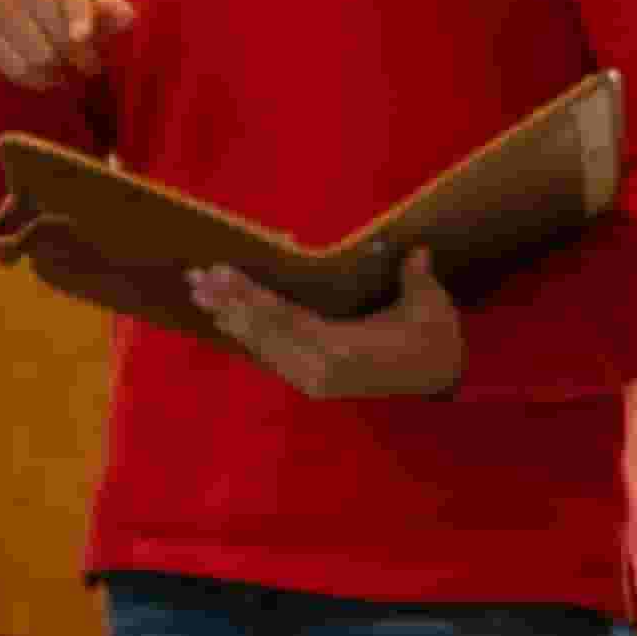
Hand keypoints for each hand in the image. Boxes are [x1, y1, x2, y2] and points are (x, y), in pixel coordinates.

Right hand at [0, 0, 137, 91]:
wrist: (35, 10)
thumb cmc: (80, 8)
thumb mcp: (103, 5)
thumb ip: (114, 10)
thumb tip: (125, 16)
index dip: (76, 10)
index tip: (82, 36)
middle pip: (50, 20)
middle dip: (75, 51)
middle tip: (91, 67)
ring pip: (30, 47)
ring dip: (54, 67)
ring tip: (68, 72)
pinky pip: (7, 61)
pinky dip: (31, 77)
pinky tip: (45, 76)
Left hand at [187, 243, 466, 400]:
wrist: (441, 376)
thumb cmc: (435, 336)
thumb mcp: (430, 306)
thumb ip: (415, 280)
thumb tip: (416, 251)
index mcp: (344, 350)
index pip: (285, 318)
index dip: (249, 294)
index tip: (220, 273)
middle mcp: (321, 371)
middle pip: (264, 333)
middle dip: (228, 304)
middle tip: (195, 279)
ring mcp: (315, 382)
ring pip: (263, 347)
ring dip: (231, 319)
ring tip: (201, 295)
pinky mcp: (313, 384)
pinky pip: (273, 357)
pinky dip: (249, 336)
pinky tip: (228, 320)